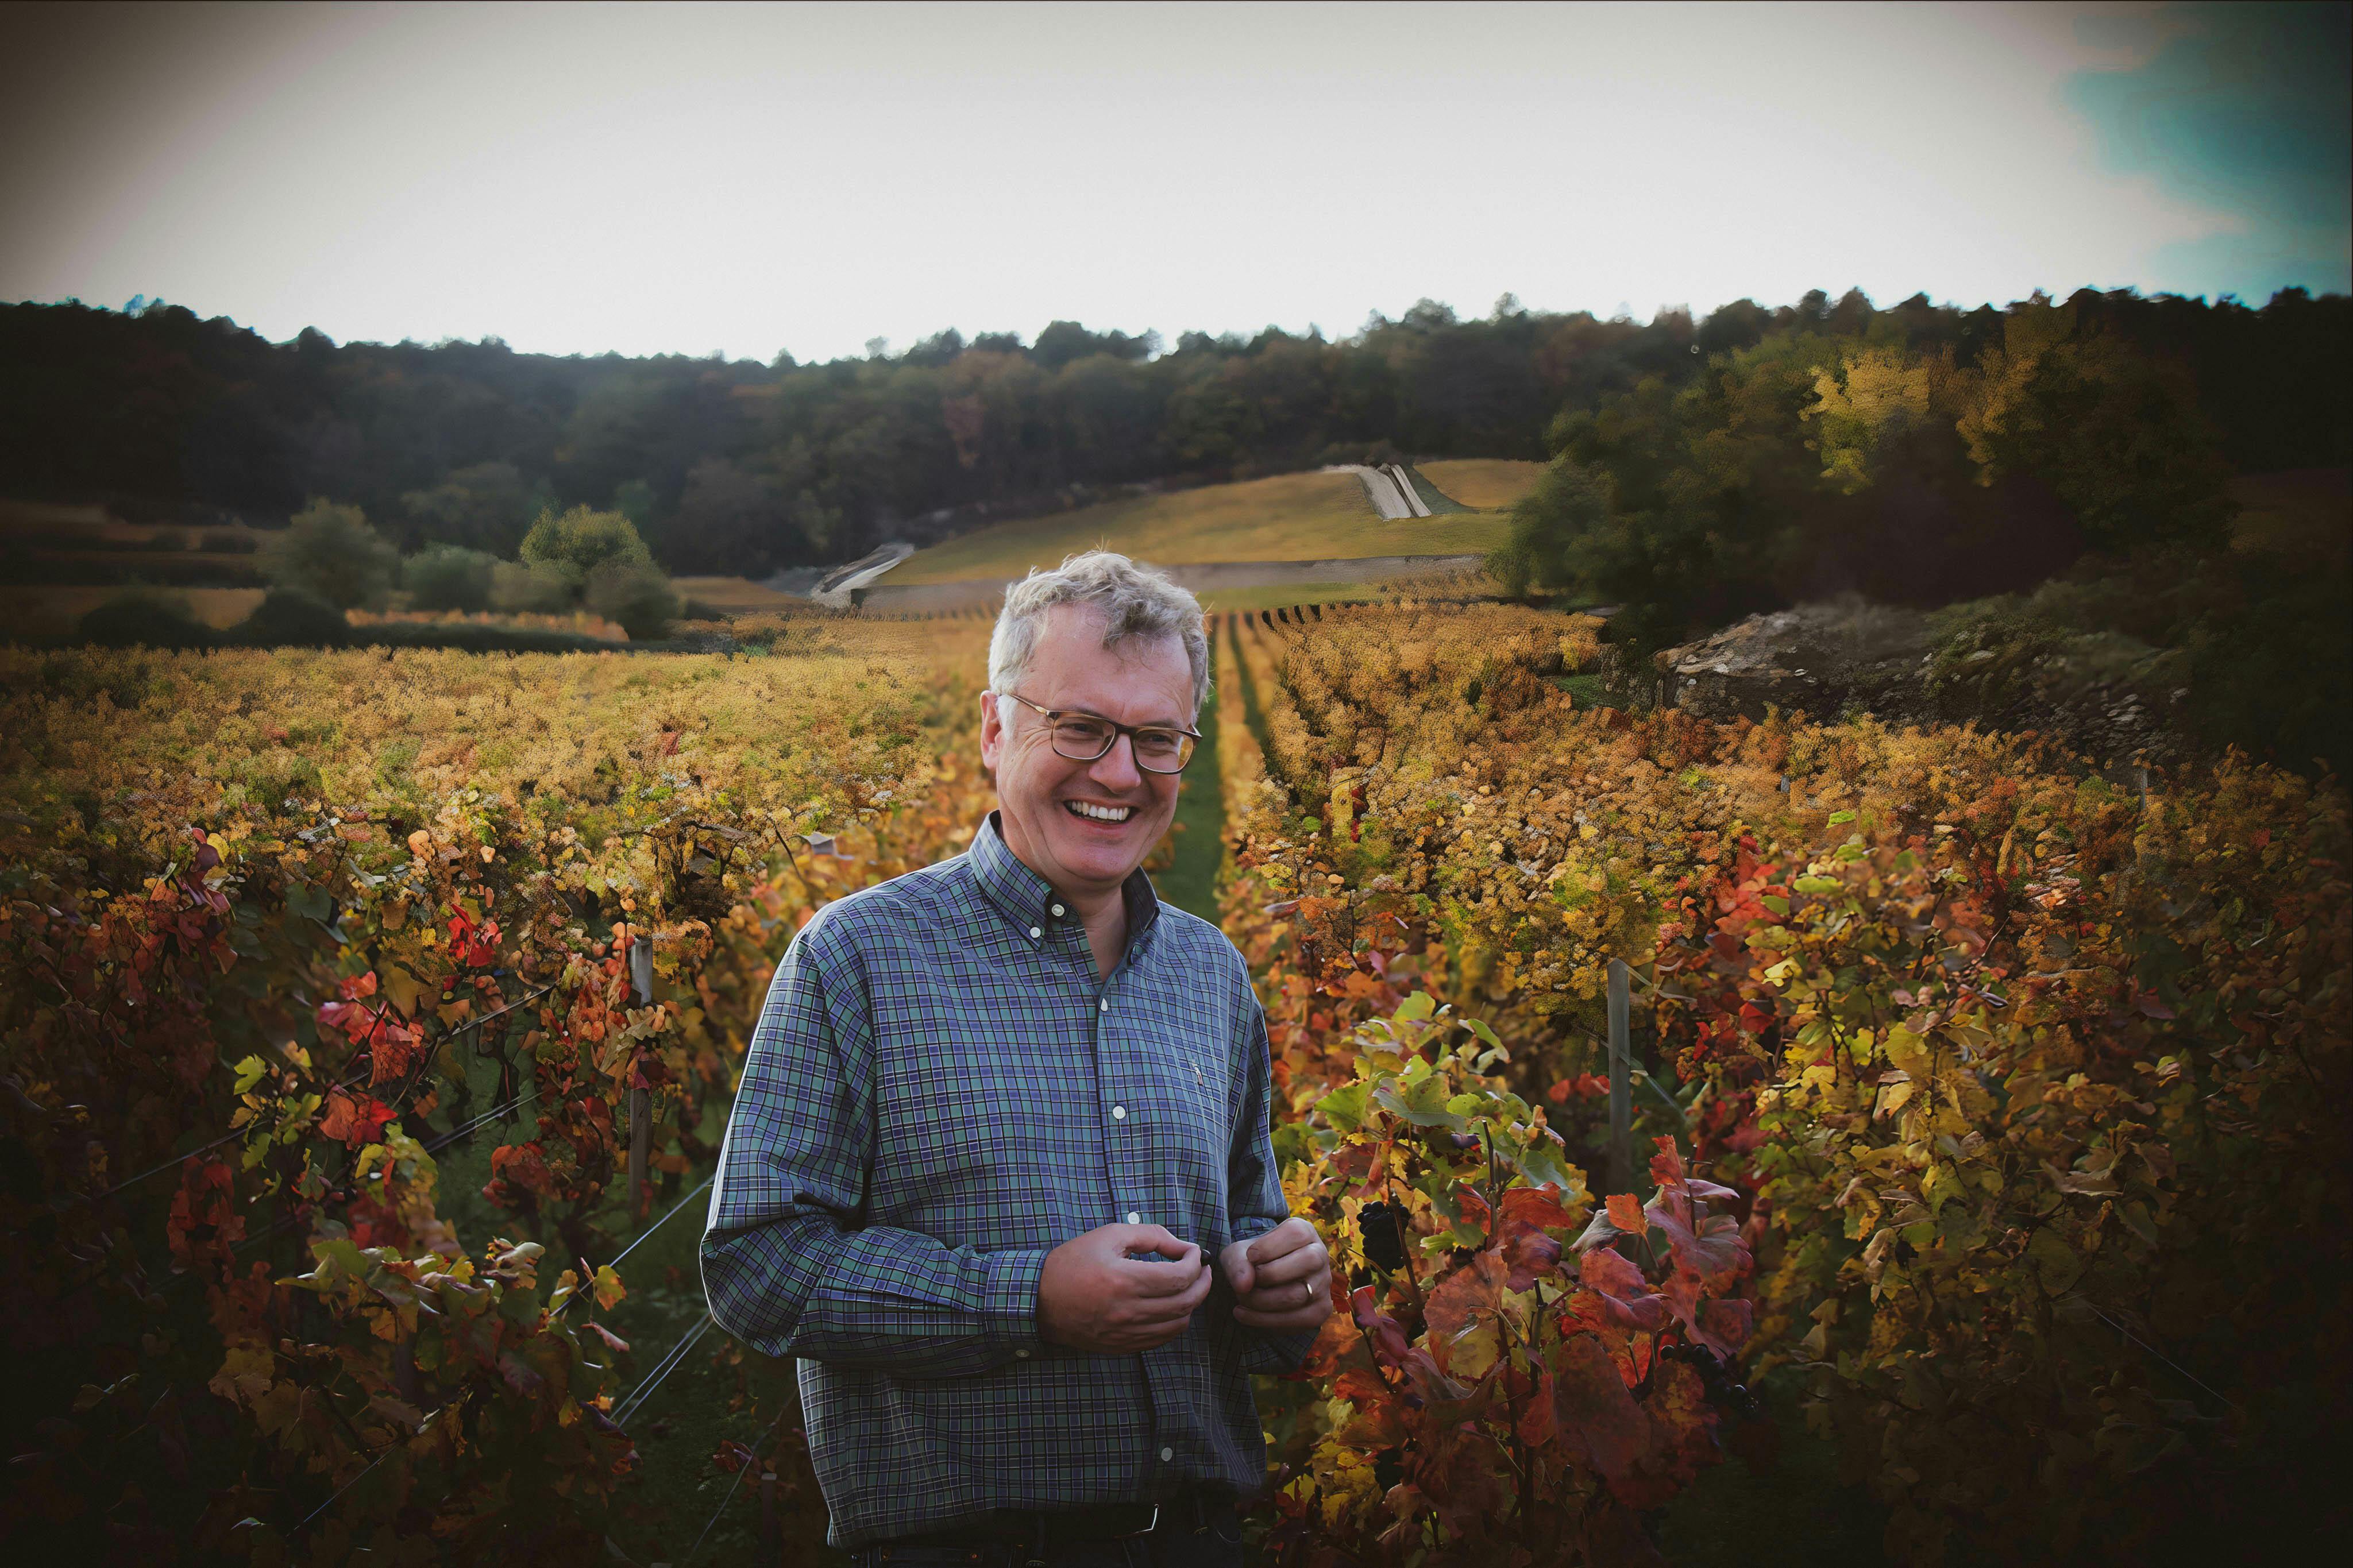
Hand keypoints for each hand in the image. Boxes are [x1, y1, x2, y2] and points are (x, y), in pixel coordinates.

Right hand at [1037, 1223, 1212, 1352]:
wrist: (1039, 1300)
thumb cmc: (1073, 1262)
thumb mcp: (1109, 1236)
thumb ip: (1150, 1236)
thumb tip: (1181, 1246)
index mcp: (1124, 1281)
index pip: (1179, 1277)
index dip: (1194, 1262)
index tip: (1194, 1252)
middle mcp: (1128, 1311)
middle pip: (1185, 1302)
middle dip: (1202, 1283)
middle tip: (1202, 1269)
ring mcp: (1125, 1333)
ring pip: (1178, 1324)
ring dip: (1191, 1303)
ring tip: (1189, 1286)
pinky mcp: (1122, 1346)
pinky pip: (1161, 1339)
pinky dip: (1175, 1322)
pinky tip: (1172, 1306)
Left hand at [1218, 1217, 1333, 1332]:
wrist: (1261, 1284)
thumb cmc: (1252, 1262)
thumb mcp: (1237, 1255)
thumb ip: (1237, 1263)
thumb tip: (1244, 1285)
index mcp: (1305, 1233)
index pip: (1296, 1234)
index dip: (1268, 1247)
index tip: (1250, 1257)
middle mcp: (1320, 1255)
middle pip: (1308, 1261)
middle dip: (1269, 1274)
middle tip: (1250, 1280)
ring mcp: (1324, 1284)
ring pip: (1297, 1295)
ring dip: (1261, 1301)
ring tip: (1242, 1298)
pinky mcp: (1320, 1310)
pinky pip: (1296, 1319)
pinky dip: (1264, 1320)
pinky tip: (1244, 1314)